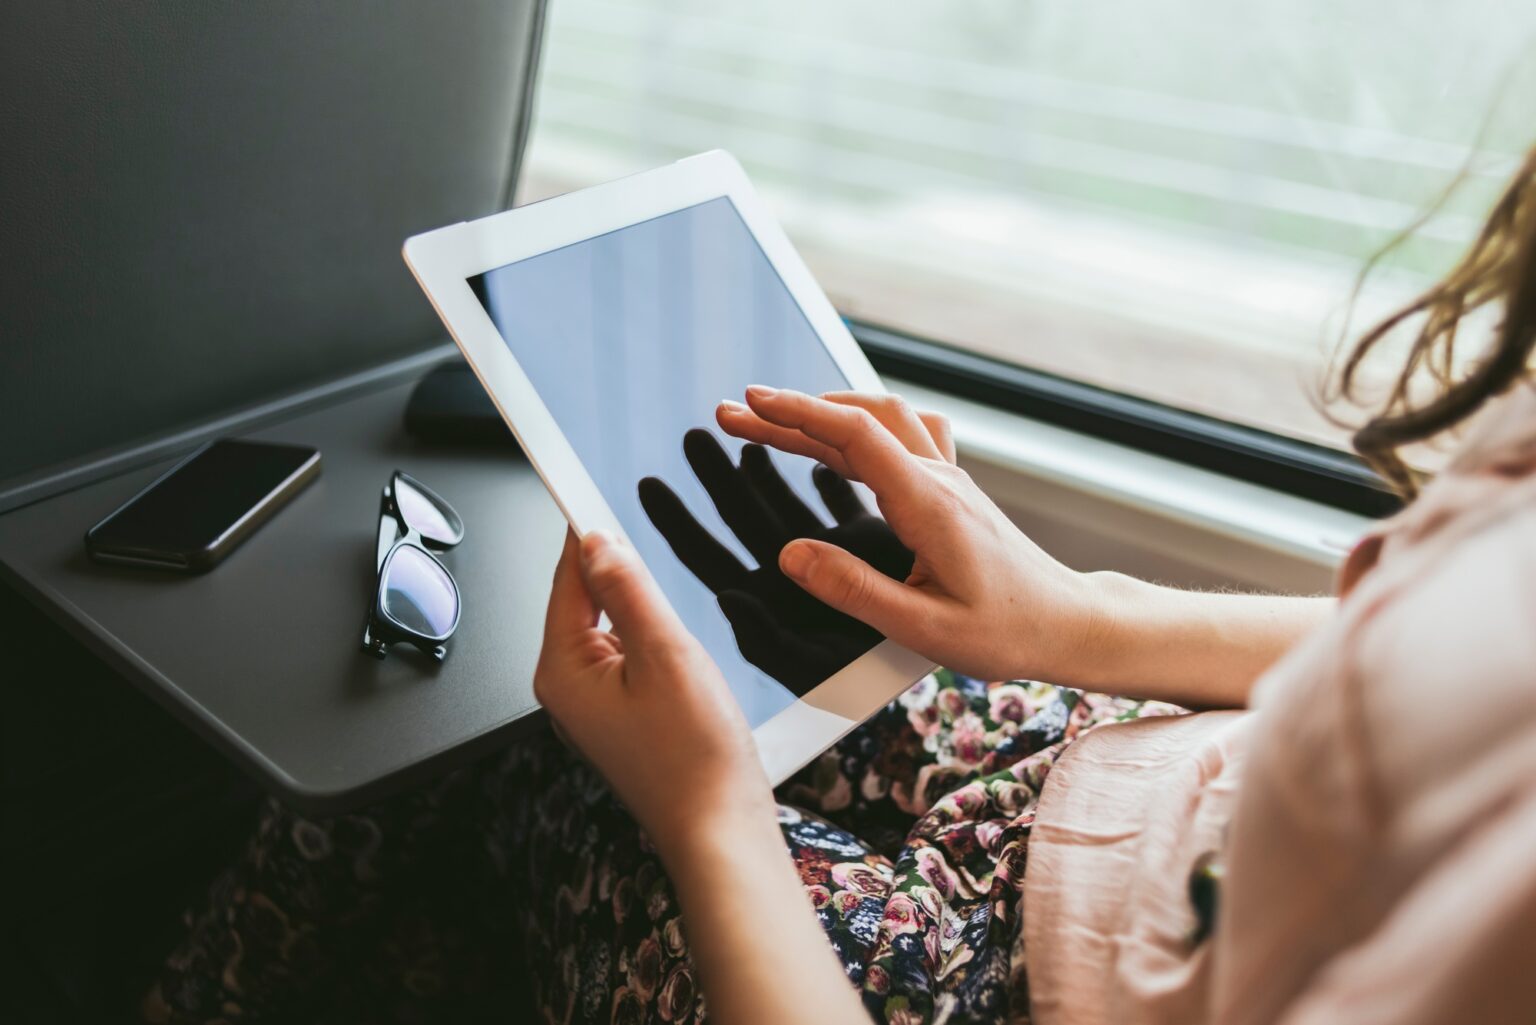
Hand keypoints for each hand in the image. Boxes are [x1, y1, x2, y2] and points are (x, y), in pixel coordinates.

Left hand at [534, 529, 775, 858]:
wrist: (720, 830)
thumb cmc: (694, 759)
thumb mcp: (666, 654)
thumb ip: (628, 590)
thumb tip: (596, 542)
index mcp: (562, 672)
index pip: (566, 579)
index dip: (582, 532)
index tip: (582, 486)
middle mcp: (566, 691)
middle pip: (583, 602)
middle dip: (618, 574)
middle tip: (651, 552)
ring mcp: (592, 707)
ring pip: (608, 630)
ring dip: (640, 612)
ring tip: (676, 630)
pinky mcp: (619, 718)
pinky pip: (625, 658)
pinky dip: (649, 641)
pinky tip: (679, 654)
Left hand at [638, 428, 912, 695]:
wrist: (927, 683)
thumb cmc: (858, 692)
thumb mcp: (801, 671)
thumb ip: (762, 637)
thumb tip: (726, 596)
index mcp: (760, 603)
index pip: (704, 554)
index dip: (675, 519)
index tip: (647, 481)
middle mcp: (786, 578)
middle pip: (737, 517)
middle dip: (714, 474)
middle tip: (695, 435)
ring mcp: (823, 561)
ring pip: (779, 503)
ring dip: (762, 467)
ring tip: (745, 436)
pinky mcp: (865, 550)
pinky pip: (835, 504)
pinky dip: (824, 479)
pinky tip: (812, 457)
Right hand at [716, 388, 1101, 683]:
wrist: (1067, 622)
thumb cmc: (1005, 631)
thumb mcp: (923, 627)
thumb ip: (853, 590)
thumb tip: (790, 555)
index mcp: (928, 503)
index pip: (854, 435)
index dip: (796, 414)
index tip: (748, 403)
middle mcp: (938, 478)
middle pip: (860, 417)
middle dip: (794, 409)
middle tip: (737, 411)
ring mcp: (948, 479)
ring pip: (883, 419)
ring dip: (826, 412)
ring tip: (774, 422)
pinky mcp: (952, 490)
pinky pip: (902, 435)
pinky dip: (859, 427)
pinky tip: (838, 443)